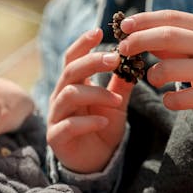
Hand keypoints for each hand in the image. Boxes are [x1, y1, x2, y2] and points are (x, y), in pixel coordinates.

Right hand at [47, 28, 133, 173]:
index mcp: (73, 84)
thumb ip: (121, 84)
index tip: (99, 31)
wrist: (96, 160)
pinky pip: (69, 125)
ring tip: (116, 100)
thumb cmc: (103, 126)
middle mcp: (61, 96)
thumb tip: (136, 60)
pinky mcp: (56, 137)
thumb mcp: (116, 103)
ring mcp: (56, 116)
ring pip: (69, 94)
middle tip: (114, 59)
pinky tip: (104, 122)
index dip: (82, 44)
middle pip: (70, 71)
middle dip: (91, 62)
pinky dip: (88, 121)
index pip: (72, 58)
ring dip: (95, 94)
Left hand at [118, 10, 192, 110]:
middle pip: (168, 37)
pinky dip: (169, 100)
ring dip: (152, 73)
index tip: (124, 25)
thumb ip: (171, 38)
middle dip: (140, 40)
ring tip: (150, 78)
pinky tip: (167, 98)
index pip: (171, 17)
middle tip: (123, 48)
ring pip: (170, 68)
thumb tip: (135, 33)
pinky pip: (184, 99)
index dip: (144, 20)